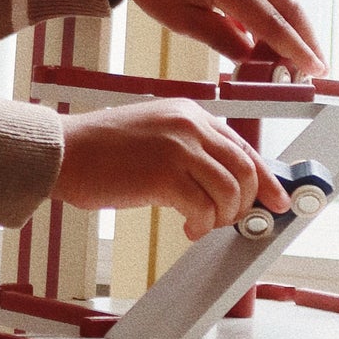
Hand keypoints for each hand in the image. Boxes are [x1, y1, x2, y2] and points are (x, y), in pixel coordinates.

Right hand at [52, 100, 288, 240]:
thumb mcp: (153, 134)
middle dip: (247, 202)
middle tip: (234, 221)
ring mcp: (179, 147)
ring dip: (221, 217)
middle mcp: (189, 124)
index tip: (276, 199)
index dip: (265, 177)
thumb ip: (188, 149)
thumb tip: (221, 182)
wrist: (62, 151)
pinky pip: (204, 208)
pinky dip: (201, 224)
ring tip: (201, 224)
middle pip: (245, 168)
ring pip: (230, 190)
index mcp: (188, 112)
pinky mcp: (165, 175)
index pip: (243, 145)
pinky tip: (186, 226)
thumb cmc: (99, 149)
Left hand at [109, 0, 323, 77]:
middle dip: (307, 38)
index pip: (274, 25)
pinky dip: (271, 12)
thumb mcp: (180, 19)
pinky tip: (266, 36)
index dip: (297, 51)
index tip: (316, 70)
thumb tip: (249, 58)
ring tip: (295, 57)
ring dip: (291, 26)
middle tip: (318, 67)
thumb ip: (220, 38)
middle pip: (290, 7)